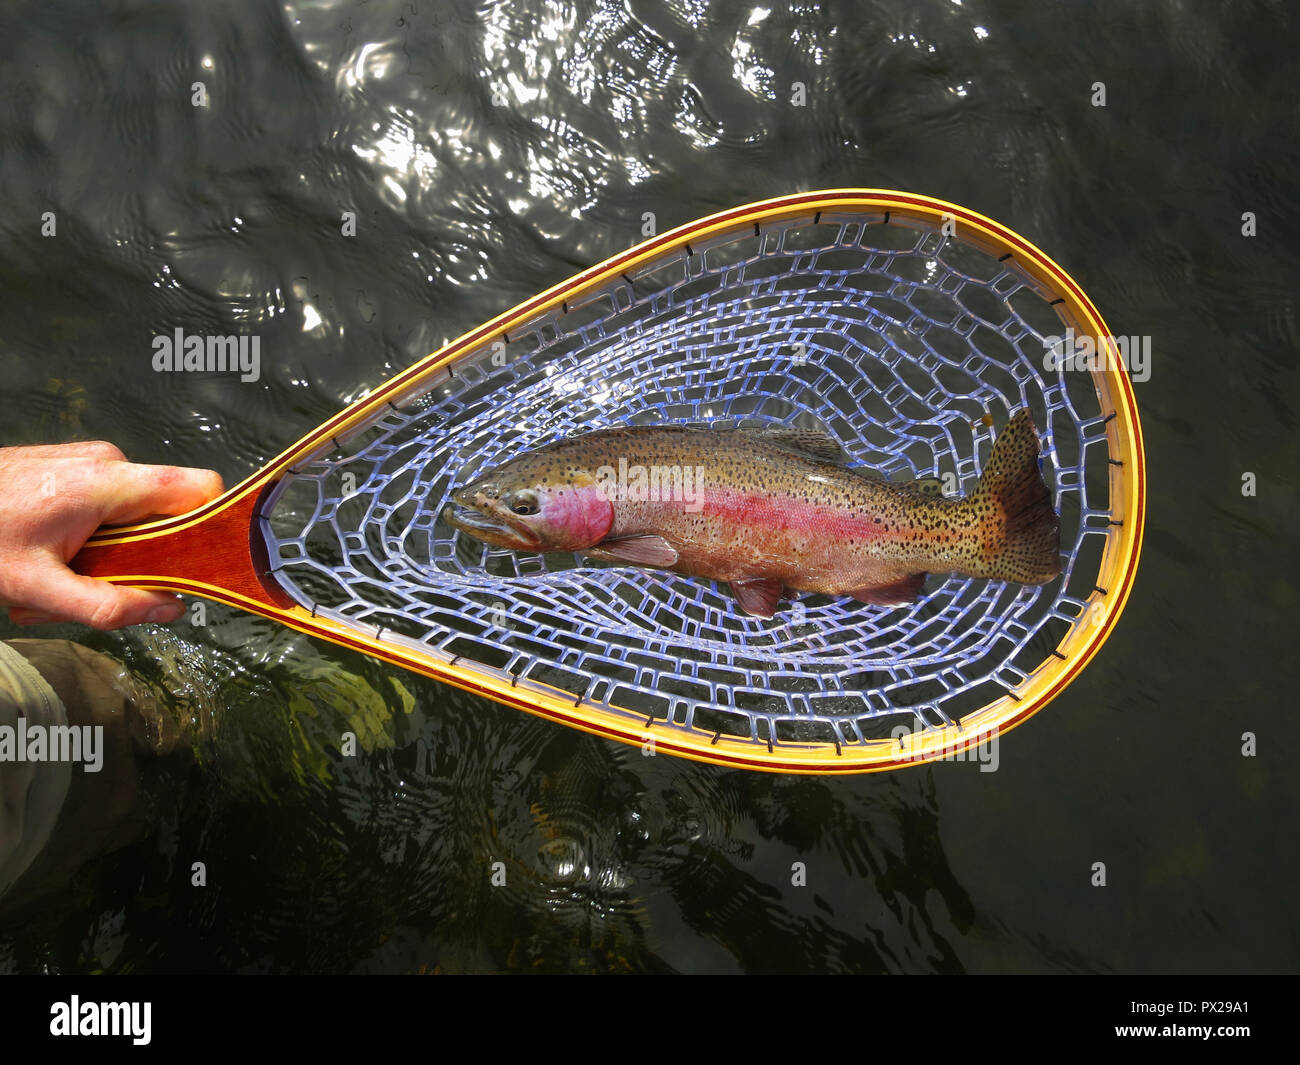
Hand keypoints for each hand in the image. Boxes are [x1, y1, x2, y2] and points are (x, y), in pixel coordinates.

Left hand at [0, 442, 222, 628]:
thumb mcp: (38, 589)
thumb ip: (109, 605)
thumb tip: (170, 610)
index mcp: (107, 483)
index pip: (200, 489)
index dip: (211, 526)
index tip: (198, 565)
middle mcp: (108, 461)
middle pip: (166, 511)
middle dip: (144, 555)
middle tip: (97, 580)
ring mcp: (91, 458)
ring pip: (136, 511)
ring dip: (113, 550)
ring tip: (62, 570)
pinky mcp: (76, 463)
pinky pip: (111, 502)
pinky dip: (94, 534)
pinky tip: (54, 551)